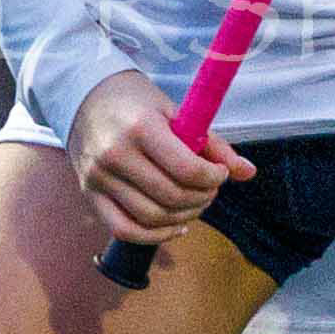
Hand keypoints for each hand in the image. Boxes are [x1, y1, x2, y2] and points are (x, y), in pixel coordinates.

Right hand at [66, 69, 254, 246]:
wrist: (85, 96)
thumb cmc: (137, 103)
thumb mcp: (177, 113)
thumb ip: (213, 144)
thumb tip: (249, 172)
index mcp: (140, 128)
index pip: (186, 170)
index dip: (213, 178)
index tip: (220, 173)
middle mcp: (115, 155)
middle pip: (171, 198)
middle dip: (202, 198)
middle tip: (210, 189)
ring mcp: (98, 178)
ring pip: (151, 218)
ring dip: (184, 217)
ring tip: (195, 203)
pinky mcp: (89, 194)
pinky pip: (124, 230)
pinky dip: (155, 236)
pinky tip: (175, 227)